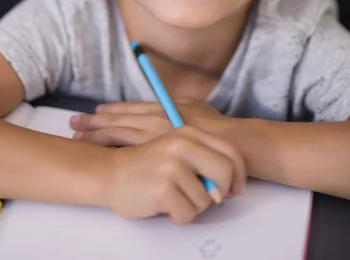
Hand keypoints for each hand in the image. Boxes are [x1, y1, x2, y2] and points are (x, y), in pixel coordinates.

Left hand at [70, 101, 232, 146]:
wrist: (228, 145)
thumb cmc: (215, 127)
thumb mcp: (196, 107)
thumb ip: (180, 107)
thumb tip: (173, 106)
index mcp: (161, 109)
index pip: (129, 109)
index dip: (111, 110)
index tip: (96, 110)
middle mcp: (151, 121)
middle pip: (116, 120)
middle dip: (94, 121)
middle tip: (73, 122)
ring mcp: (149, 139)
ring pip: (115, 135)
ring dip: (94, 136)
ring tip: (76, 137)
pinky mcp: (152, 156)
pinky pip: (124, 153)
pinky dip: (108, 152)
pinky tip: (95, 154)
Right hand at [104, 126, 245, 223]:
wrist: (110, 173)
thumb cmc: (148, 166)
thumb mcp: (177, 150)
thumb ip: (204, 158)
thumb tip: (232, 184)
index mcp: (188, 133)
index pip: (230, 151)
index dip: (239, 174)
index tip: (235, 188)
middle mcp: (182, 145)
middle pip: (225, 172)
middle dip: (221, 191)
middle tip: (210, 198)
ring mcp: (172, 166)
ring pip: (206, 199)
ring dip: (193, 206)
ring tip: (175, 197)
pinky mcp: (163, 188)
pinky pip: (188, 213)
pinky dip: (179, 216)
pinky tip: (165, 206)